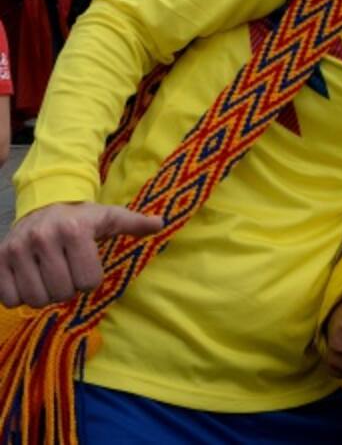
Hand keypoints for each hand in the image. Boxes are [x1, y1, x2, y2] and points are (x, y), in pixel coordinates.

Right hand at [0, 202, 162, 307]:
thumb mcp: (110, 217)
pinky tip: (30, 280)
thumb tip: (162, 223)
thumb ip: (134, 223)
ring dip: (46, 295)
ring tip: (50, 277)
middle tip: (68, 272)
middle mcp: (43, 238)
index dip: (91, 279)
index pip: (88, 281)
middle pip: (62, 293)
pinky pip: (9, 299)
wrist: (43, 206)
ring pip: (35, 299)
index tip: (87, 266)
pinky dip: (21, 296)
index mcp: (75, 229)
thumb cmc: (82, 217)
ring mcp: (16, 250)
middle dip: (69, 288)